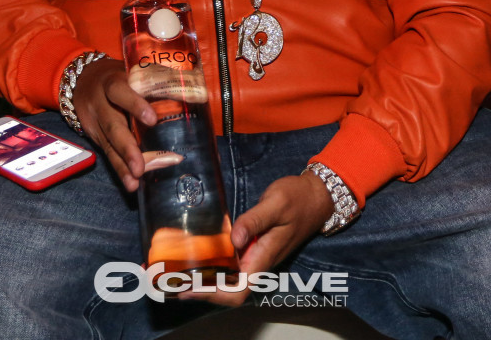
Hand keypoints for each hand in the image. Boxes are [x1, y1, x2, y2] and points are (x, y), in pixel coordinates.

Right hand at [72, 57, 157, 190]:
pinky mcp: (93, 135)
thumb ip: (153, 81)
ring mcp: (94, 121)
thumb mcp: (131, 72)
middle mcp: (99, 103)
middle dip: (127, 148)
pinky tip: (130, 183)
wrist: (82, 79)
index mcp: (111, 82)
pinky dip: (119, 168)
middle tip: (140, 167)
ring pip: (108, 144)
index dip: (135, 105)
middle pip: (112, 125)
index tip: (152, 120)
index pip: (120, 92)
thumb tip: (192, 93)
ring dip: (122, 165)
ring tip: (135, 181)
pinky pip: (106, 153)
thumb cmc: (118, 76)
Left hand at [179, 172, 333, 306]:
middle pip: (229, 289)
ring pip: (229, 277)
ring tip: (178, 271)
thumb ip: (254, 221)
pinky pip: (232, 262)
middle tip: (173, 281)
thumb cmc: (298, 199)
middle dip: (201, 289)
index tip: (189, 289)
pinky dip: (214, 262)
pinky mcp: (254, 245)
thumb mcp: (275, 204)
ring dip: (205, 277)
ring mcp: (257, 254)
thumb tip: (233, 239)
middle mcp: (259, 261)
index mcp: (264, 257)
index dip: (213, 295)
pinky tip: (199, 253)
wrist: (317, 195)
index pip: (238, 291)